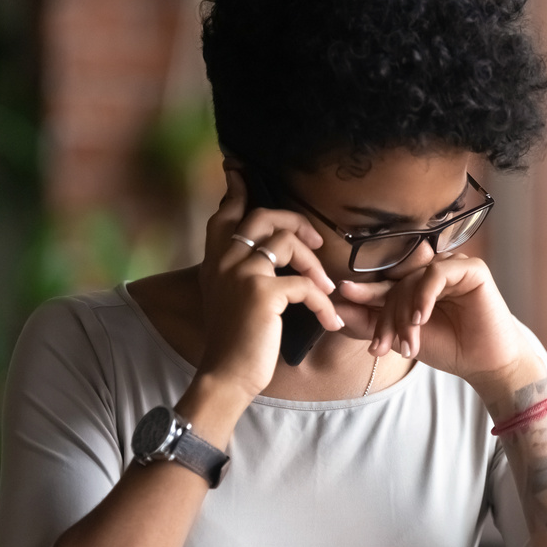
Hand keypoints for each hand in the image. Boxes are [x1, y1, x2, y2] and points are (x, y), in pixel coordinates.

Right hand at [196, 168, 341, 400]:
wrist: (227, 375)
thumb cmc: (235, 342)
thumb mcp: (228, 299)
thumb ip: (239, 273)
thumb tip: (264, 255)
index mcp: (216, 262)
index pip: (224, 215)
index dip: (237, 191)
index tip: (240, 171)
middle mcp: (226, 261)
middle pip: (263, 216)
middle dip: (296, 222)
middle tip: (316, 242)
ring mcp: (243, 274)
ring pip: (287, 242)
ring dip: (314, 264)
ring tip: (325, 289)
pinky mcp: (264, 293)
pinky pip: (305, 285)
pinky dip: (323, 304)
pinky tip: (330, 321)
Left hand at [334, 254, 544, 400]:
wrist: (484, 364)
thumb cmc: (448, 348)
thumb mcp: (401, 337)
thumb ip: (371, 322)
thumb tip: (335, 309)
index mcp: (416, 283)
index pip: (385, 284)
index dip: (364, 295)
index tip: (340, 299)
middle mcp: (432, 271)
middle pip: (396, 283)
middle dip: (386, 317)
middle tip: (381, 347)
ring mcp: (452, 266)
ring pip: (413, 279)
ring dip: (405, 313)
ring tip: (407, 342)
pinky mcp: (471, 268)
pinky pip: (437, 273)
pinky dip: (424, 295)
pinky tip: (421, 318)